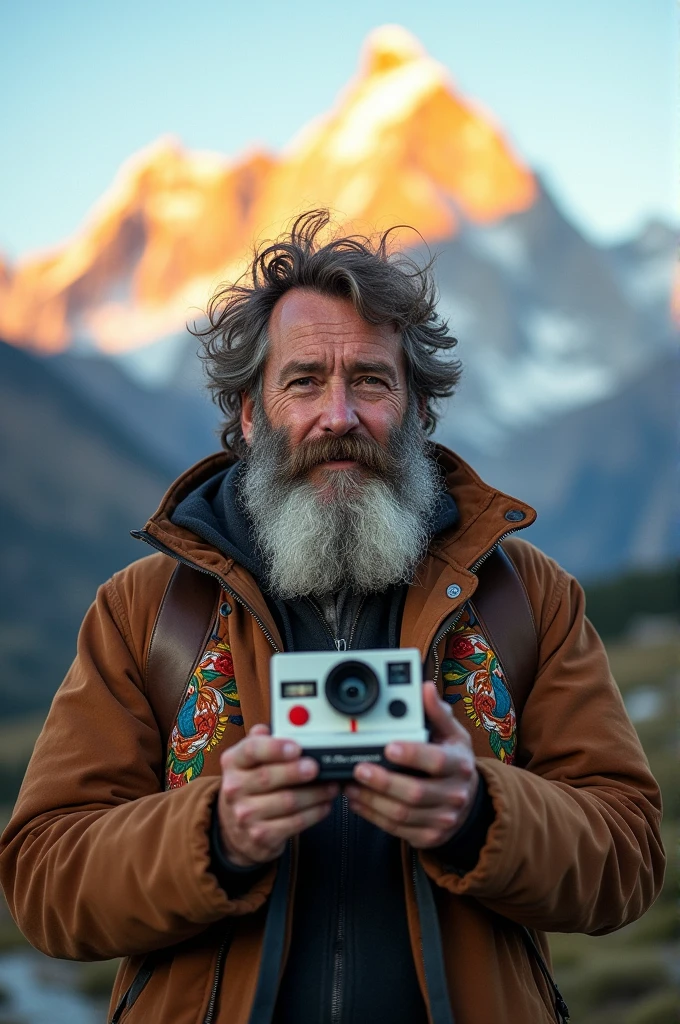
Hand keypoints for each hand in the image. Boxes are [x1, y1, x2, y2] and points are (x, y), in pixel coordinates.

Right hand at [218, 724, 337, 866]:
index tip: (296, 747)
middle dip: (297, 771)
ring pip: (287, 801)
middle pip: (269, 777)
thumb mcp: (247, 762)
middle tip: (317, 767)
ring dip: (315, 793)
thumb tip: (267, 727)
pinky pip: (294, 823)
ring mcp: (246, 815)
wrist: (235, 830)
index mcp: (233, 762)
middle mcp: (235, 788)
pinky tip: (324, 805)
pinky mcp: (260, 836)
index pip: (251, 750)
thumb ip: (259, 742)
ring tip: (330, 786)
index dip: (276, 747)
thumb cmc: (249, 788)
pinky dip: (314, 813)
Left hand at [345, 682, 478, 848]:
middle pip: (415, 792)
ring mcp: (442, 819)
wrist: (469, 803)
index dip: (412, 754)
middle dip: (383, 782)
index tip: (388, 747)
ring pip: (402, 814)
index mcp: (460, 765)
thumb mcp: (453, 735)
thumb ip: (437, 713)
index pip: (437, 761)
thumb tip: (424, 689)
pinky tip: (358, 802)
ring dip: (371, 800)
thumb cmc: (455, 762)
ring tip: (350, 785)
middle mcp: (454, 794)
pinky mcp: (429, 836)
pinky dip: (373, 816)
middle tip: (359, 768)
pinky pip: (396, 829)